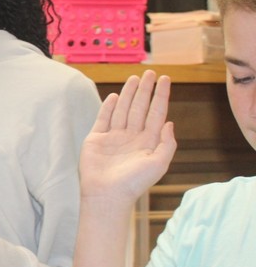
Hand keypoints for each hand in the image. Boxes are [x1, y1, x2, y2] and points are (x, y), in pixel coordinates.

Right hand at [79, 70, 175, 208]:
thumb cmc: (134, 182)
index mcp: (148, 142)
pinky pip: (104, 118)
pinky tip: (115, 96)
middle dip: (145, 90)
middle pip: (140, 107)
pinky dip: (109, 107)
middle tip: (150, 73)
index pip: (156, 113)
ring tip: (135, 78)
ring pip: (123, 110)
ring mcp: (114, 137)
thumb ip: (167, 143)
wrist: (107, 194)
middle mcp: (131, 136)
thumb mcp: (159, 163)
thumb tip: (169, 122)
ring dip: (129, 94)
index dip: (161, 96)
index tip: (165, 80)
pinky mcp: (97, 139)